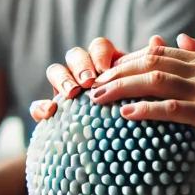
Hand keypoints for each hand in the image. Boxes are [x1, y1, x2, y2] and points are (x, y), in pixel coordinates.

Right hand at [30, 35, 166, 121]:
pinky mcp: (51, 112)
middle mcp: (83, 73)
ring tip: (73, 93)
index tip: (106, 68)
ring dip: (62, 79)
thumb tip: (157, 39)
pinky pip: (37, 105)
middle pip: (75, 55)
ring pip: (55, 71)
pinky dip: (40, 106)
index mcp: (105, 65)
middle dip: (81, 65)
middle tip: (89, 81)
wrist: (113, 155)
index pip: (99, 47)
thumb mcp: (143, 93)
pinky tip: (50, 112)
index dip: (100, 54)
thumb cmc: (134, 116)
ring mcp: (65, 91)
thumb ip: (148, 69)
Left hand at [87, 34, 194, 186]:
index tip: (103, 74)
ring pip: (158, 81)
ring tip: (99, 98)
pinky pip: (172, 109)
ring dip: (123, 87)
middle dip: (118, 72)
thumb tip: (179, 37)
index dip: (127, 60)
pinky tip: (125, 114)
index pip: (158, 53)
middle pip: (153, 62)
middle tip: (93, 86)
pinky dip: (146, 109)